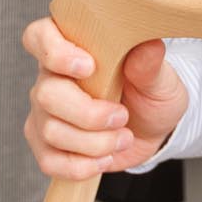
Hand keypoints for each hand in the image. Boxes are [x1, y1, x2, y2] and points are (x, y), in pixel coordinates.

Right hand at [21, 18, 188, 180]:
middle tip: (122, 116)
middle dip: (89, 113)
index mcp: (74, 48)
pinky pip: (49, 161)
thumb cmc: (151, 93)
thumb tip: (149, 45)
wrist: (151, 129)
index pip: (40, 36)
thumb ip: (150, 64)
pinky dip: (82, 165)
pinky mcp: (46, 146)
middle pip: (46, 94)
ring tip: (124, 138)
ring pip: (51, 130)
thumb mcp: (161, 78)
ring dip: (94, 142)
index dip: (54, 51)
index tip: (89, 66)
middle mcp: (52, 78)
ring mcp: (45, 113)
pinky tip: (105, 157)